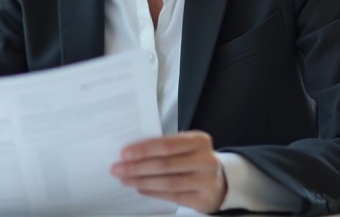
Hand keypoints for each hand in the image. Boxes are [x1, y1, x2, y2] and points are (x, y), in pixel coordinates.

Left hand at [111, 131, 226, 213]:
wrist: (221, 181)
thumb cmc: (194, 160)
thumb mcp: (186, 147)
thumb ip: (165, 147)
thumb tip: (132, 152)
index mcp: (199, 141)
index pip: (167, 144)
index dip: (143, 150)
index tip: (124, 154)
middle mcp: (206, 160)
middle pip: (165, 164)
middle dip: (137, 167)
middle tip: (118, 169)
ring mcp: (207, 181)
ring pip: (168, 182)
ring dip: (142, 181)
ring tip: (125, 179)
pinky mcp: (203, 199)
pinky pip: (173, 196)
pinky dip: (154, 193)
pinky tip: (140, 189)